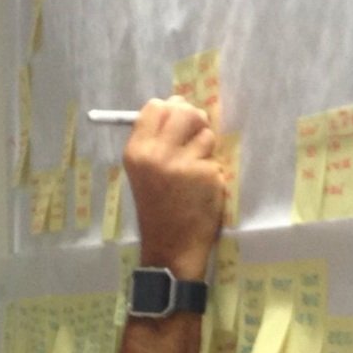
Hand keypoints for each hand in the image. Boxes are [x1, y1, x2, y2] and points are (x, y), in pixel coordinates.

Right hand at [124, 97, 224, 282]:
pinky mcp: (207, 175)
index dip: (171, 109)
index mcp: (137, 151)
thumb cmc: (158, 207)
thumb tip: (179, 106)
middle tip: (196, 135)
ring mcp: (183, 164)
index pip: (155, 107)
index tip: (179, 121)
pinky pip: (216, 159)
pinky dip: (213, 171)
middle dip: (195, 119)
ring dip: (206, 147)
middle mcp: (157, 154)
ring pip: (205, 133)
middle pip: (183, 111)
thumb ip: (156, 140)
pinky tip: (202, 189)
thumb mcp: (143, 171)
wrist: (171, 246)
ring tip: (194, 171)